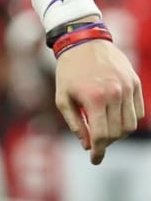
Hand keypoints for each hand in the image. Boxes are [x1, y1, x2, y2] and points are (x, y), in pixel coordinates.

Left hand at [55, 39, 144, 163]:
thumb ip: (74, 123)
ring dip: (118, 132)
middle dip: (105, 141)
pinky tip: (115, 115)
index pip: (101, 135)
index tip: (94, 160)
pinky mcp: (135, 82)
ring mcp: (128, 88)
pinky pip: (138, 112)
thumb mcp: (62, 96)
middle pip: (117, 133)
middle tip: (95, 139)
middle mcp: (114, 93)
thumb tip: (87, 145)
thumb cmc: (69, 70)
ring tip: (105, 126)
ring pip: (130, 125)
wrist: (82, 40)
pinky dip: (129, 119)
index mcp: (94, 97)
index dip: (98, 151)